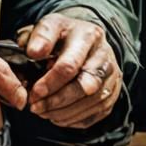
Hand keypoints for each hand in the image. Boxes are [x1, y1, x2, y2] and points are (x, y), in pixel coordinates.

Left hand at [22, 14, 121, 128]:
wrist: (84, 39)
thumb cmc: (63, 35)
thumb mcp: (49, 26)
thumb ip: (39, 36)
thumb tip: (34, 52)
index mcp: (88, 36)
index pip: (71, 65)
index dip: (51, 82)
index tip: (34, 92)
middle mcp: (105, 56)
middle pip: (85, 86)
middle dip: (57, 100)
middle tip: (35, 106)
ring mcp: (112, 76)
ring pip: (91, 103)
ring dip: (63, 112)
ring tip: (42, 111)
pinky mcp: (112, 92)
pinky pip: (96, 113)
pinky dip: (74, 118)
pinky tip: (56, 115)